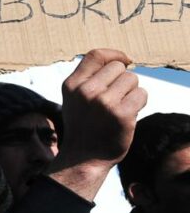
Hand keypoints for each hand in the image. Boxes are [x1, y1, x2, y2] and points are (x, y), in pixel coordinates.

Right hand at [49, 49, 147, 197]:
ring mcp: (104, 103)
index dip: (114, 54)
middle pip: (118, 67)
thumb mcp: (74, 99)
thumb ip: (89, 78)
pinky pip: (142, 94)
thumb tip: (121, 60)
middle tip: (116, 97)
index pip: (96, 55)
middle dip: (122, 79)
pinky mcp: (122, 114)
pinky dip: (139, 103)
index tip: (125, 60)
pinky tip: (128, 114)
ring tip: (120, 107)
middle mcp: (86, 91)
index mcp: (72, 85)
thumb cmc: (84, 125)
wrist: (84, 158)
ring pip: (132, 79)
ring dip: (132, 91)